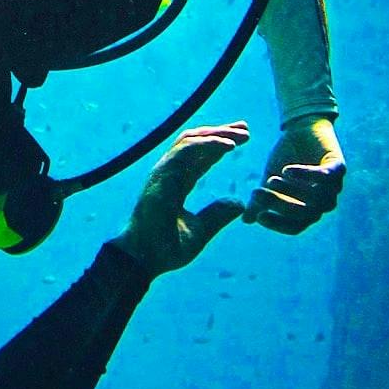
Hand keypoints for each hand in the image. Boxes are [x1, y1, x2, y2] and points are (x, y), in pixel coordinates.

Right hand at [113, 123, 250, 276]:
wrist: (143, 258)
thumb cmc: (166, 248)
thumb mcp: (200, 230)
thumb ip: (218, 215)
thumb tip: (240, 204)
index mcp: (176, 184)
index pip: (199, 157)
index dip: (219, 146)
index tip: (242, 138)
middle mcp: (169, 174)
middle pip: (196, 143)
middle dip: (221, 133)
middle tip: (245, 129)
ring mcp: (163, 172)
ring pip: (191, 140)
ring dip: (217, 134)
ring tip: (240, 135)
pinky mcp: (162, 175)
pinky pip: (186, 150)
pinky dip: (208, 144)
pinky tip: (228, 145)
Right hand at [245, 114, 345, 235]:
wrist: (302, 129)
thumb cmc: (286, 157)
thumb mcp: (269, 180)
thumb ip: (260, 200)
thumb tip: (246, 220)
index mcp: (308, 210)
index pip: (295, 226)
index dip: (278, 224)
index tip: (259, 216)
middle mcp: (323, 202)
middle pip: (305, 213)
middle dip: (279, 205)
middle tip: (257, 193)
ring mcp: (333, 186)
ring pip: (316, 198)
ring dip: (291, 191)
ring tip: (271, 180)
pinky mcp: (338, 167)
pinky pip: (324, 177)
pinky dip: (305, 175)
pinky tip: (286, 170)